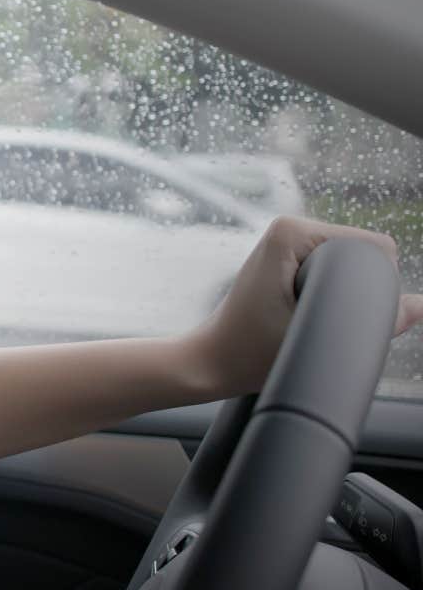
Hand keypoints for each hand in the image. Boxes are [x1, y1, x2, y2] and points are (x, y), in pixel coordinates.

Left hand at [191, 216, 422, 396]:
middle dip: (359, 290)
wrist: (212, 362)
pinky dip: (335, 293)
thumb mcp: (319, 338)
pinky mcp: (288, 258)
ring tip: (308, 319)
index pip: (374, 247)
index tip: (336, 316)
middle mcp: (290, 226)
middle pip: (365, 254)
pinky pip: (336, 270)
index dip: (376, 285)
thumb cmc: (251, 352)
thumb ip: (377, 322)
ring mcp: (288, 241)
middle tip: (318, 321)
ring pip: (352, 265)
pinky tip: (310, 314)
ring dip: (345, 294)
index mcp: (292, 232)